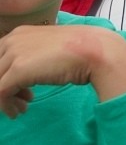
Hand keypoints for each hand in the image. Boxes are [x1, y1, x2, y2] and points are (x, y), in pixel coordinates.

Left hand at [0, 25, 125, 116]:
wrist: (96, 51)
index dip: (6, 76)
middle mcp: (12, 40)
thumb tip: (37, 69)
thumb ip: (39, 56)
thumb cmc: (84, 50)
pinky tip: (20, 111)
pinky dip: (6, 106)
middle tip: (22, 101)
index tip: (22, 91)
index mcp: (20, 33)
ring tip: (21, 109)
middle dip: (4, 88)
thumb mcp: (54, 50)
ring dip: (5, 100)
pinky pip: (0, 92)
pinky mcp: (17, 71)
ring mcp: (13, 54)